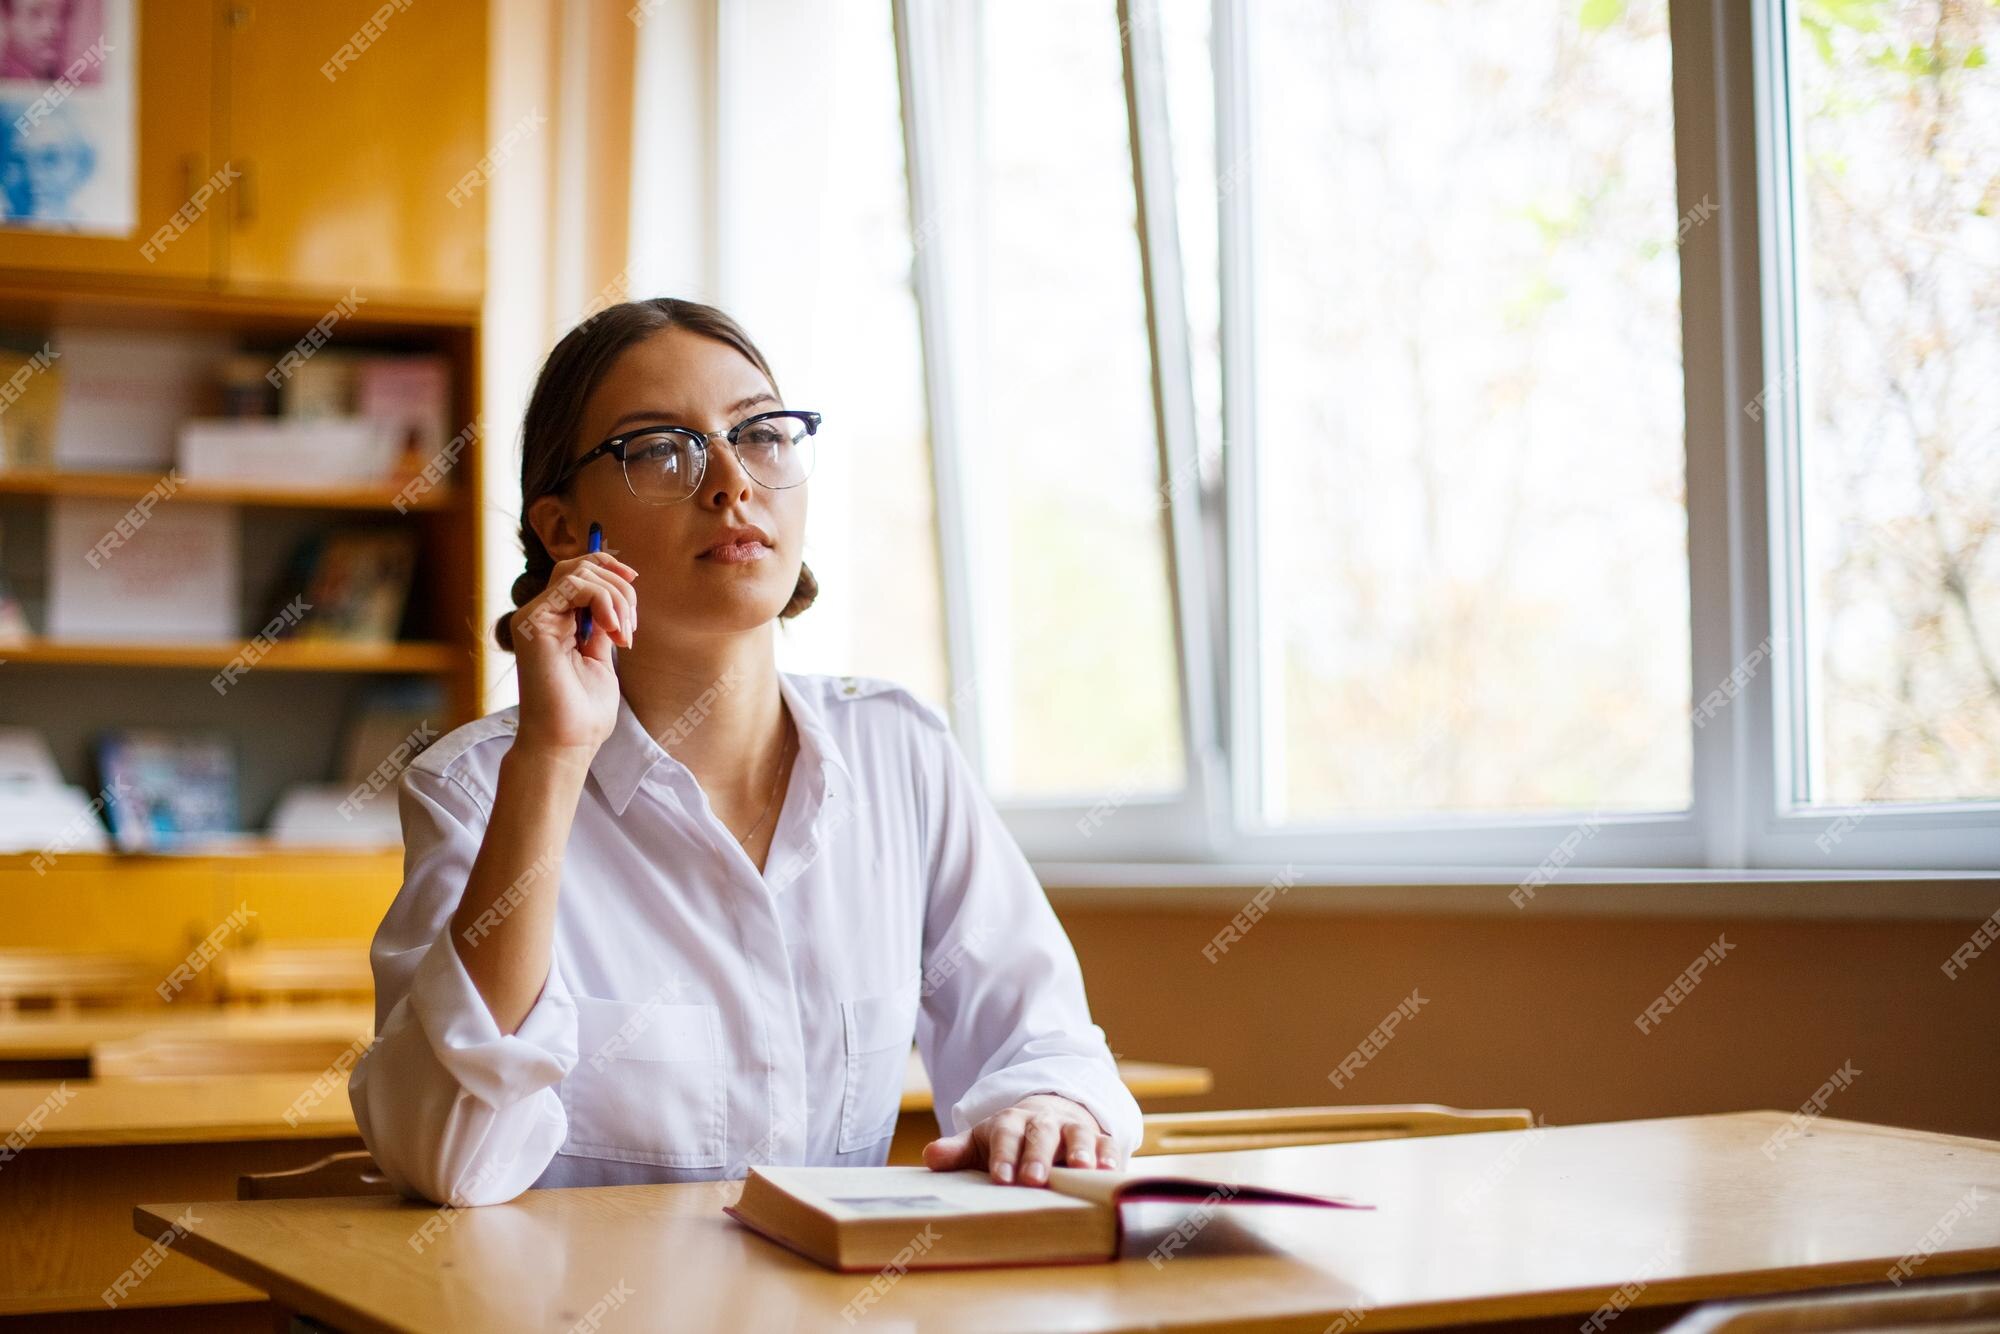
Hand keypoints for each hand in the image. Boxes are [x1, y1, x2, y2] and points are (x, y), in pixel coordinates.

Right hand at [510, 551, 638, 758]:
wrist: (567, 742)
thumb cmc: (583, 712)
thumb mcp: (601, 658)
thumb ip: (602, 626)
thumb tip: (616, 598)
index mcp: (556, 622)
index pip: (579, 573)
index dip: (609, 569)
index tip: (635, 580)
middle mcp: (541, 616)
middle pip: (578, 566)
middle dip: (618, 585)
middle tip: (630, 624)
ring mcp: (533, 618)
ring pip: (577, 573)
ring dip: (615, 598)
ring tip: (623, 636)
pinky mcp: (532, 623)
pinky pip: (572, 586)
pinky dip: (603, 601)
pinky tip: (613, 632)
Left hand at [922, 1094, 1119, 1185]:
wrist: (1051, 1114)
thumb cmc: (1012, 1140)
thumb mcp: (983, 1143)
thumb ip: (958, 1153)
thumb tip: (930, 1157)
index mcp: (1011, 1122)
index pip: (1005, 1135)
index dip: (1003, 1156)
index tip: (1000, 1179)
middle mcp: (1043, 1122)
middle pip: (1040, 1134)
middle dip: (1037, 1156)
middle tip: (1033, 1179)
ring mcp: (1073, 1129)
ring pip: (1077, 1134)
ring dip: (1079, 1150)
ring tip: (1079, 1169)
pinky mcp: (1098, 1139)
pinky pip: (1106, 1144)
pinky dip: (1109, 1156)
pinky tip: (1109, 1171)